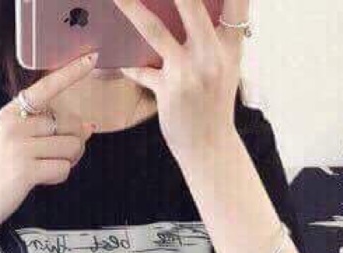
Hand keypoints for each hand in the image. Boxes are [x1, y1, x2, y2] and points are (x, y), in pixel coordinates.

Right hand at [0, 52, 98, 227]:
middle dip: (74, 143)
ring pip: (71, 147)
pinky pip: (63, 168)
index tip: (91, 58)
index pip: (46, 87)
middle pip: (70, 125)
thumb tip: (88, 127)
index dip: (71, 73)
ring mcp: (20, 147)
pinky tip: (42, 180)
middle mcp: (15, 124)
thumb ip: (47, 131)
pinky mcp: (26, 170)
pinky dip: (59, 176)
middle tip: (58, 156)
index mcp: (12, 112)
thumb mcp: (15, 141)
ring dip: (68, 161)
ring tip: (47, 168)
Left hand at [113, 0, 248, 164]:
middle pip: (192, 3)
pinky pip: (140, 70)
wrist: (210, 148)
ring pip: (155, 30)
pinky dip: (126, 63)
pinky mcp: (169, 91)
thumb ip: (213, 38)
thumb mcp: (223, 68)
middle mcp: (213, 53)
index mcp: (231, 44)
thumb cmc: (213, 106)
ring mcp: (190, 72)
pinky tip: (111, 59)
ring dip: (132, 8)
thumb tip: (190, 11)